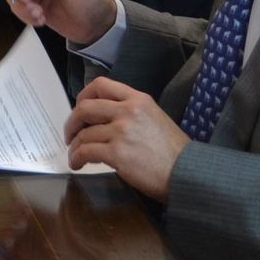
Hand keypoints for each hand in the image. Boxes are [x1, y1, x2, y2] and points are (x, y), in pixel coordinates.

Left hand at [65, 77, 188, 200]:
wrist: (189, 173)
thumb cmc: (174, 151)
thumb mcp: (155, 118)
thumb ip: (131, 112)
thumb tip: (103, 118)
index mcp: (138, 99)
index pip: (101, 85)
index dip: (84, 95)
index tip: (79, 107)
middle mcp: (128, 111)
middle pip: (85, 107)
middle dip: (73, 122)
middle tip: (71, 133)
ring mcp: (121, 131)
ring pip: (83, 133)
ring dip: (75, 145)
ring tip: (75, 154)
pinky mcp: (117, 153)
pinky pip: (86, 151)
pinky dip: (77, 158)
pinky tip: (77, 164)